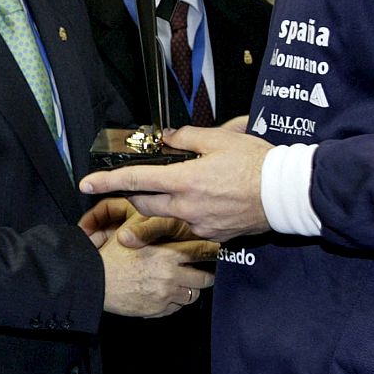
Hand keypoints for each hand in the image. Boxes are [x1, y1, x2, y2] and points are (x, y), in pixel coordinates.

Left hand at [79, 124, 272, 241]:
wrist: (287, 194)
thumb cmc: (257, 164)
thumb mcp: (221, 139)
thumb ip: (188, 137)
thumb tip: (168, 138)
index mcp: (185, 181)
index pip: (136, 180)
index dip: (107, 181)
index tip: (86, 184)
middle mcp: (188, 207)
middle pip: (146, 203)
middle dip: (137, 192)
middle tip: (143, 180)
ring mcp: (201, 225)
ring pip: (169, 215)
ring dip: (166, 202)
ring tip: (186, 186)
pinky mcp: (215, 236)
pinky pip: (192, 225)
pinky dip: (191, 212)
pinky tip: (210, 199)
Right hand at [99, 233, 216, 317]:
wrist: (95, 283)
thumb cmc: (110, 258)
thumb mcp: (130, 231)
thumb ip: (149, 222)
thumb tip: (162, 211)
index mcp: (167, 254)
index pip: (202, 251)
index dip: (211, 250)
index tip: (215, 250)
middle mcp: (171, 276)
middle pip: (205, 278)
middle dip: (205, 274)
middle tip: (203, 270)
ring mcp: (166, 295)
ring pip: (193, 295)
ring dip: (190, 289)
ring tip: (181, 283)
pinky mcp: (159, 309)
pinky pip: (177, 307)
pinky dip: (174, 301)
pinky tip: (165, 293)